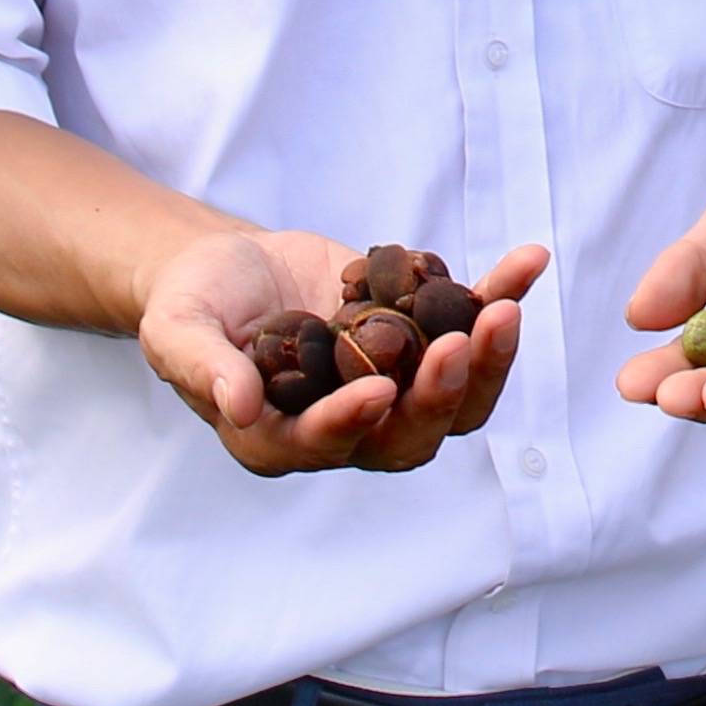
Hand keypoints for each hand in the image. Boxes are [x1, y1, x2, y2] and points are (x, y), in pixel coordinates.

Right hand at [141, 228, 549, 475]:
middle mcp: (349, 425)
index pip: (323, 444)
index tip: (376, 390)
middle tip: (457, 345)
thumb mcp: (176, 327)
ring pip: (457, 399)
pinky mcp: (422, 340)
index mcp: (282, 437)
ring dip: (488, 361)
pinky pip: (473, 329)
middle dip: (439, 396)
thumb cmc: (195, 304)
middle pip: (409, 435)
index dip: (351, 422)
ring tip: (506, 310)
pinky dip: (502, 297)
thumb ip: (200, 366)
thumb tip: (237, 406)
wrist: (233, 268)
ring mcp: (395, 385)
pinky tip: (529, 260)